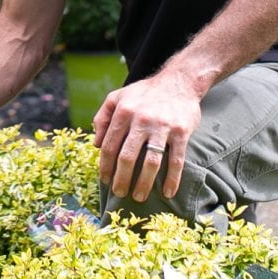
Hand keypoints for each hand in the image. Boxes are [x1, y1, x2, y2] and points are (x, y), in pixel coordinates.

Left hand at [92, 72, 203, 203]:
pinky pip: (176, 160)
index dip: (106, 166)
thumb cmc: (144, 93)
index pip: (110, 145)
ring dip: (144, 183)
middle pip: (127, 157)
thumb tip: (96, 144)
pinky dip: (172, 179)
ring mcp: (162, 126)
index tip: (105, 180)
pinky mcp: (181, 132)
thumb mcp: (118, 97)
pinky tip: (167, 193)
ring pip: (151, 162)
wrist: (179, 81)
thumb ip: (103, 117)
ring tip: (138, 197)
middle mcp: (141, 119)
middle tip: (119, 193)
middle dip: (121, 179)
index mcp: (123, 112)